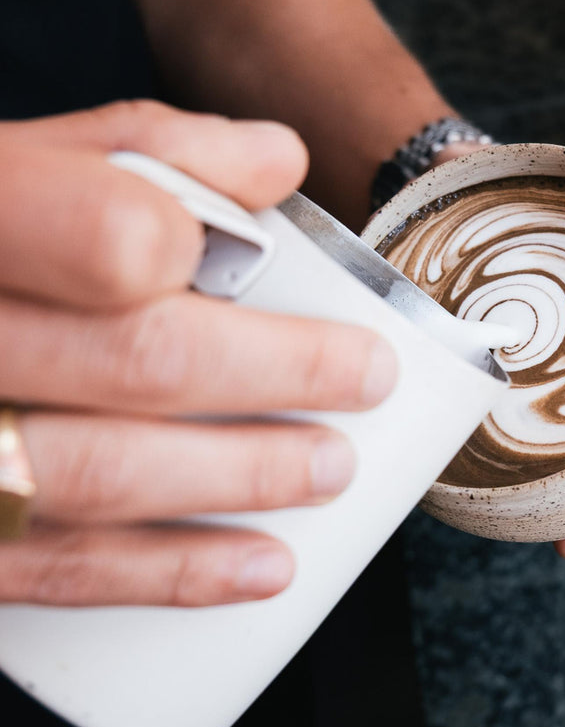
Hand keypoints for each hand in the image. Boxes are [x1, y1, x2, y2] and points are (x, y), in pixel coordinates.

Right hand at [0, 101, 396, 605]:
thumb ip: (149, 153)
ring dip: (246, 477)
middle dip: (280, 374)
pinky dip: (176, 572)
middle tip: (368, 379)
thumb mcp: (26, 170)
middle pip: (139, 360)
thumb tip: (280, 159)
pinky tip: (265, 568)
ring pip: (106, 473)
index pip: (104, 231)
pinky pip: (65, 567)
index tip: (292, 268)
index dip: (208, 249)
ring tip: (333, 469)